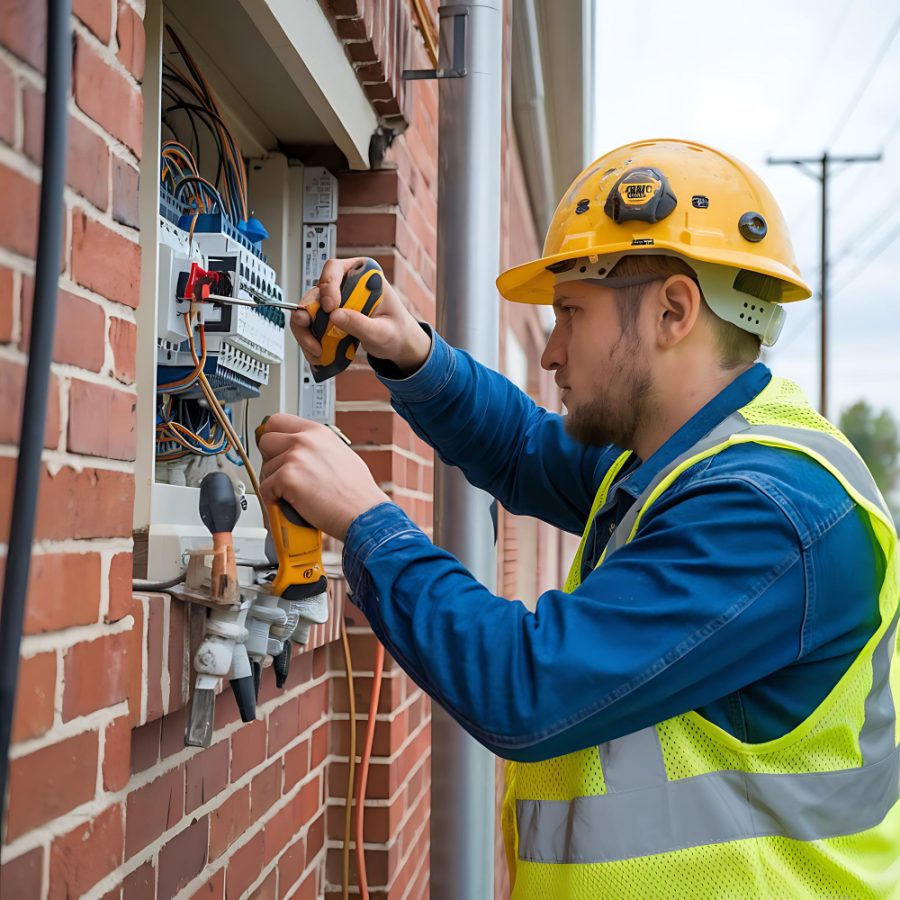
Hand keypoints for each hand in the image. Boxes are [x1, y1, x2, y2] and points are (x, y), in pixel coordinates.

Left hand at [258, 414, 389, 539]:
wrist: (363, 512)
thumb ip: (316, 447)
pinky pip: (265, 489)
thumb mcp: (339, 453)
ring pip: (265, 468)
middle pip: (266, 441)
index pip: (277, 421)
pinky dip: (274, 499)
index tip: (273, 448)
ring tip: (296, 493)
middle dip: (270, 459)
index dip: (273, 436)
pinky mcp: (287, 478)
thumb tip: (299, 451)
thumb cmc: (357, 492)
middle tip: (283, 474)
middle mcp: (304, 440)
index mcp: (317, 432)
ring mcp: (295, 457)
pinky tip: (291, 503)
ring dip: (275, 483)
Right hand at [291, 258, 431, 375]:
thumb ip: (361, 324)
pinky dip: (310, 340)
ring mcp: (335, 301)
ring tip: (317, 351)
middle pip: (316, 291)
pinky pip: (312, 326)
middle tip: (307, 326)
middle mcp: (345, 284)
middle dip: (308, 312)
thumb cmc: (396, 332)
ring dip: (307, 331)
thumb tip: (335, 315)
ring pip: (309, 310)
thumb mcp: (383, 332)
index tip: (331, 307)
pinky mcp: (329, 317)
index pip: (336, 269)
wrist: (397, 345)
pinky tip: (318, 353)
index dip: (328, 285)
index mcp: (363, 275)